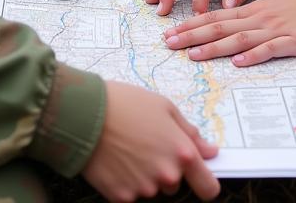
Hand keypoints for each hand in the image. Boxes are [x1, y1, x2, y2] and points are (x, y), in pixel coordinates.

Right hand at [82, 81, 218, 200]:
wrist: (84, 113)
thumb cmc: (126, 103)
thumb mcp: (164, 107)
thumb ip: (190, 133)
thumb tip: (210, 151)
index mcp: (182, 153)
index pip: (208, 188)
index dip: (205, 183)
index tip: (199, 176)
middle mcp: (166, 175)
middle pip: (175, 184)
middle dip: (165, 169)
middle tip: (146, 145)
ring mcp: (143, 189)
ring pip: (152, 189)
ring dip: (145, 175)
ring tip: (127, 148)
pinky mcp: (121, 198)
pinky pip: (131, 194)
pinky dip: (125, 181)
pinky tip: (115, 159)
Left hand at [164, 0, 295, 65]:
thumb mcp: (271, 12)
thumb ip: (249, 22)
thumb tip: (226, 35)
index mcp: (251, 12)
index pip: (215, 17)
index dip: (191, 26)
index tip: (170, 33)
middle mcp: (258, 19)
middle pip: (220, 26)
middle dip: (192, 35)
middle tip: (168, 43)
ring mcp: (275, 30)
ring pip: (239, 37)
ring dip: (215, 47)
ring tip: (194, 54)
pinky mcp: (293, 41)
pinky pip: (271, 48)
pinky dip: (254, 55)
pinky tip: (240, 62)